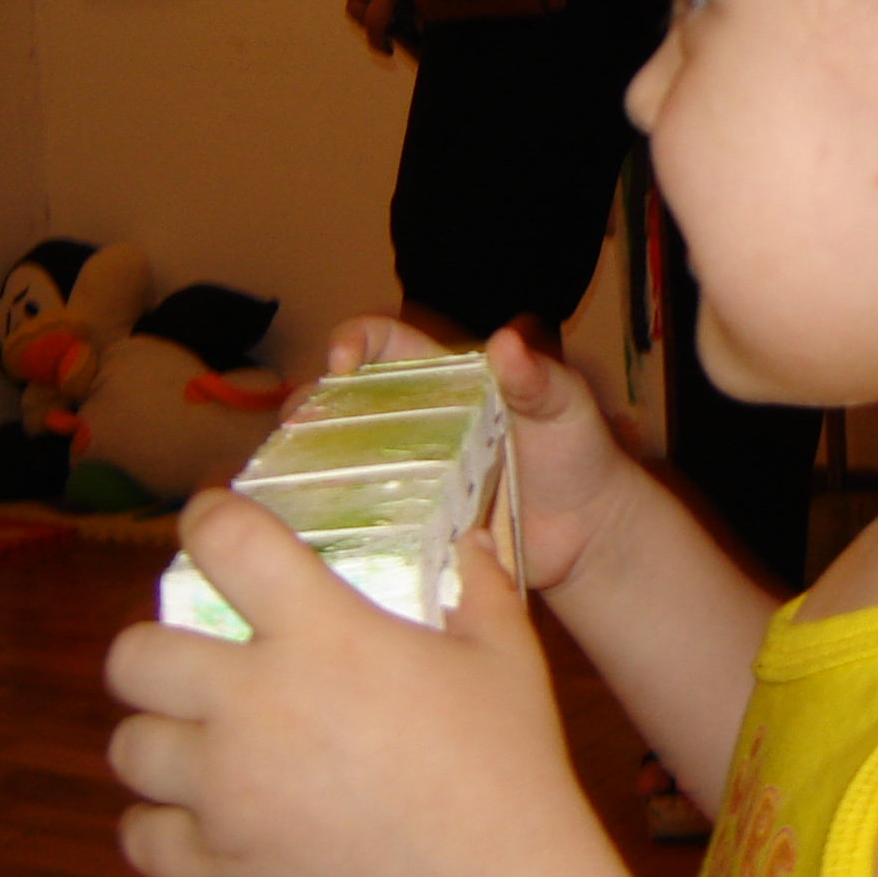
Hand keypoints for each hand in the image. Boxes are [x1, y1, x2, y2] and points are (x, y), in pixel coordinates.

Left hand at [107, 492, 654, 876]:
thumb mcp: (505, 651)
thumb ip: (479, 583)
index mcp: (320, 633)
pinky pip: (142, 838)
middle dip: (157, 647)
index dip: (205, 518)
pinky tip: (194, 813)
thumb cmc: (505, 757)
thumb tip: (471, 539)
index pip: (225, 543)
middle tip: (198, 656)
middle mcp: (253, 703)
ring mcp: (226, 790)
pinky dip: (158, 825)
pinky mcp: (222, 862)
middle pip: (135, 655)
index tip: (210, 520)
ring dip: (157, 735)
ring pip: (128, 748)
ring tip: (196, 736)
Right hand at [326, 319, 637, 595]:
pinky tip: (312, 534)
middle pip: (340, 406)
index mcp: (443, 383)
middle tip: (299, 431)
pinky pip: (358, 525)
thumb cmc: (579, 453)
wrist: (589, 534)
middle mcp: (412, 427)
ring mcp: (405, 479)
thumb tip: (505, 342)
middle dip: (308, 410)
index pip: (384, 344)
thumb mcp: (567, 407)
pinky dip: (332, 526)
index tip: (341, 360)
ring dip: (305, 469)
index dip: (354, 341)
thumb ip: (539, 378)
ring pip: (336, 465)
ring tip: (288, 483)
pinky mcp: (407, 529)